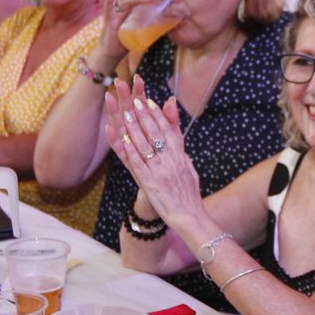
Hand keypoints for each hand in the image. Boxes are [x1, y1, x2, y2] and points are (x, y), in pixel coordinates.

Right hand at [96, 0, 160, 60]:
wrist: (114, 52)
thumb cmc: (129, 37)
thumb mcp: (144, 25)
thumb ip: (156, 17)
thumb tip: (174, 10)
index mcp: (129, 2)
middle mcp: (121, 3)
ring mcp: (114, 11)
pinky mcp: (109, 21)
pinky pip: (107, 9)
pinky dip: (108, 0)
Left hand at [102, 76, 201, 224]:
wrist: (190, 215)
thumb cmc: (189, 193)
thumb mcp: (189, 167)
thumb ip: (181, 150)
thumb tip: (177, 138)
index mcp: (180, 155)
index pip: (168, 130)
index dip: (157, 115)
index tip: (149, 102)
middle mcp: (171, 159)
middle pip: (155, 132)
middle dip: (144, 115)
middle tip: (135, 100)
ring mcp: (160, 170)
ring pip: (145, 144)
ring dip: (134, 127)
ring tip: (126, 113)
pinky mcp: (151, 182)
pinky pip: (139, 163)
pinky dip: (131, 150)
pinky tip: (123, 139)